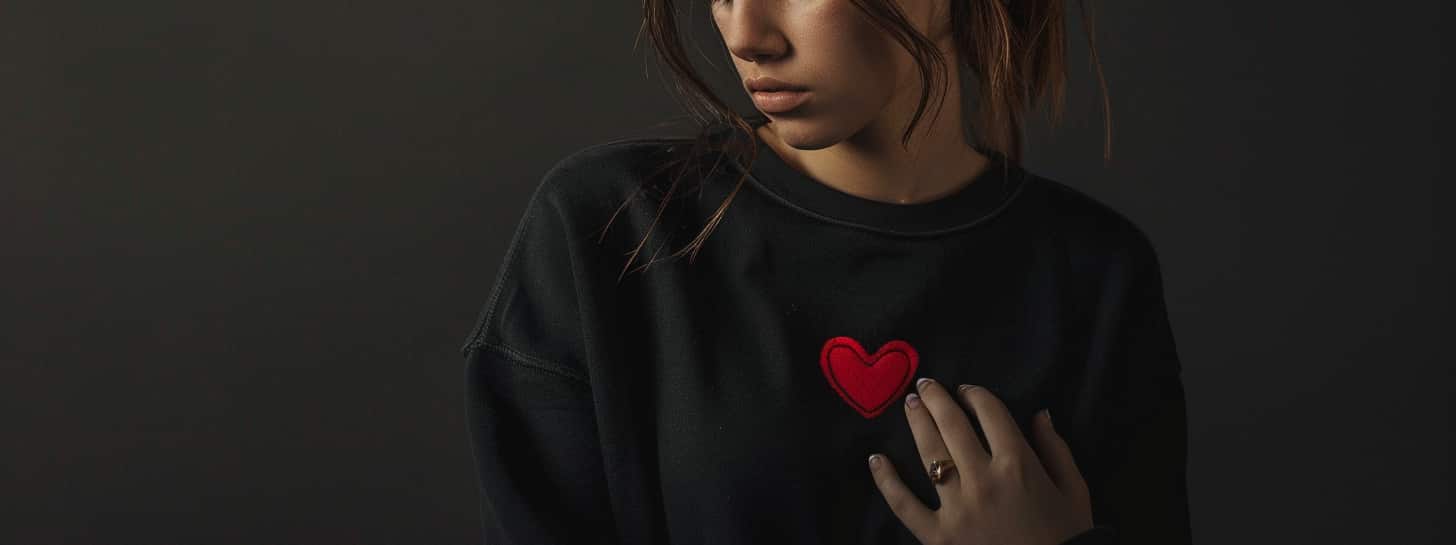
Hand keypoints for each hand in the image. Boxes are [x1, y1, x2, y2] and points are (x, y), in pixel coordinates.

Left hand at [866, 378, 1093, 544]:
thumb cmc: (1068, 535)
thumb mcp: (1074, 490)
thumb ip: (1056, 449)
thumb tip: (1039, 414)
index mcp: (1018, 464)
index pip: (990, 413)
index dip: (975, 394)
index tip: (966, 389)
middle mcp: (983, 479)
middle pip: (953, 425)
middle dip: (936, 399)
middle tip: (924, 385)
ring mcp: (957, 508)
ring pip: (929, 454)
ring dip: (916, 423)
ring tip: (908, 404)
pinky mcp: (938, 536)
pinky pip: (904, 504)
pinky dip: (886, 481)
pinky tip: (875, 459)